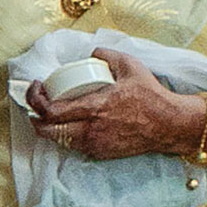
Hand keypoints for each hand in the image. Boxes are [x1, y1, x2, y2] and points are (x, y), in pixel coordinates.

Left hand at [29, 52, 206, 163]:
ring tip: (53, 111)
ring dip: (51, 126)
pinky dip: (68, 135)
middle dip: (35, 118)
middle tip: (38, 103)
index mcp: (95, 107)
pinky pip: (75, 146)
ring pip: (59, 140)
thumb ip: (107, 55)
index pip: (51, 111)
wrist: (172, 125)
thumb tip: (91, 54)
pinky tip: (71, 123)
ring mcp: (96, 144)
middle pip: (47, 131)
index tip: (37, 87)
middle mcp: (92, 129)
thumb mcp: (131, 66)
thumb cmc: (152, 95)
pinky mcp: (103, 153)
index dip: (36, 100)